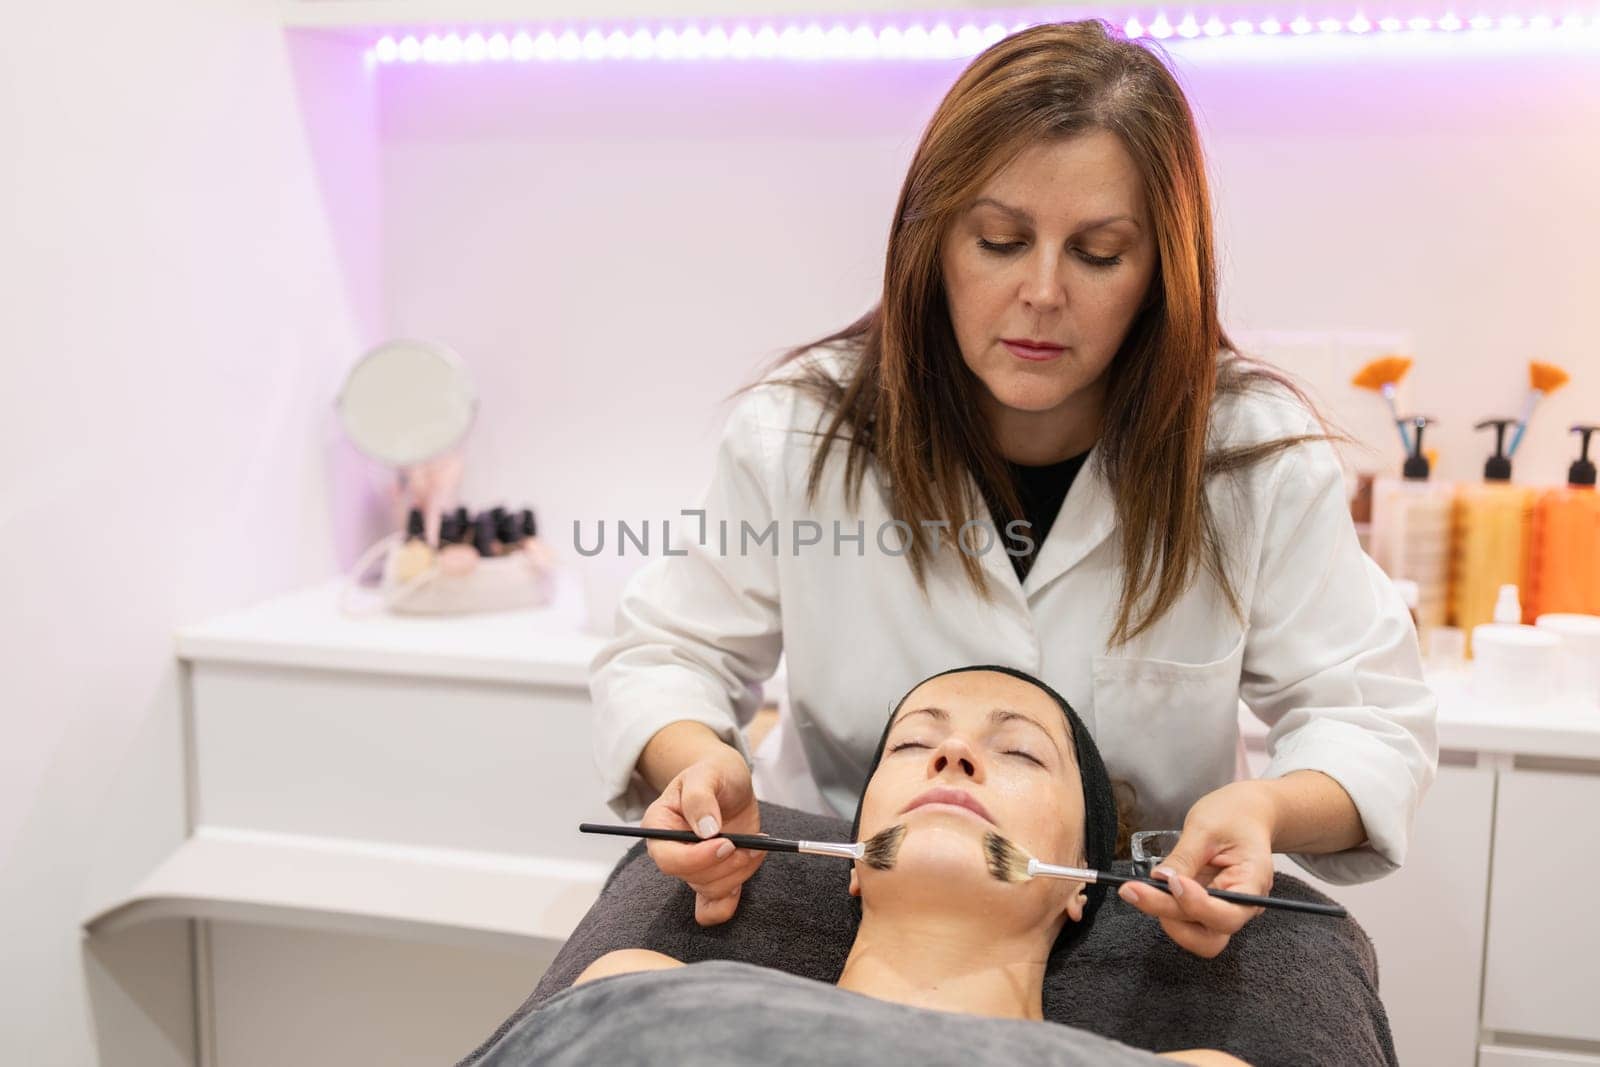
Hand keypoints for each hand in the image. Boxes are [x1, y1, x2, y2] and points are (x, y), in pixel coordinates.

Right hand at [640, 749, 765, 926]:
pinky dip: (731, 900)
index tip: (727, 843)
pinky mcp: (713, 876)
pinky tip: (744, 873)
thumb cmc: (713, 773)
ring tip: (757, 844)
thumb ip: (700, 798)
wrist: (728, 782)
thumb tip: (706, 830)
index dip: (698, 857)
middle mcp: (672, 851)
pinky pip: (713, 907)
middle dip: (726, 864)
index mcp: (659, 827)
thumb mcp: (706, 773)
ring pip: (711, 889)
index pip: (668, 858)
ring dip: (739, 871)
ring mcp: (693, 867)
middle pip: (692, 877)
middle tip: (751, 843)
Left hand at [1118, 780, 1276, 957]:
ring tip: (1141, 889)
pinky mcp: (1207, 907)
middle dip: (1171, 917)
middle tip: (1136, 891)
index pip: (1226, 915)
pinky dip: (1166, 909)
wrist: (1246, 813)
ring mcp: (1224, 910)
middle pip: (1210, 937)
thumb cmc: (1233, 816)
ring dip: (1166, 917)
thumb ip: (1184, 856)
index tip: (1171, 882)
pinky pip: (1186, 921)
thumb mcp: (1206, 828)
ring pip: (1197, 937)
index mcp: (1252, 885)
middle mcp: (1242, 907)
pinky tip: (1150, 889)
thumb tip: (1160, 879)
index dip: (1195, 905)